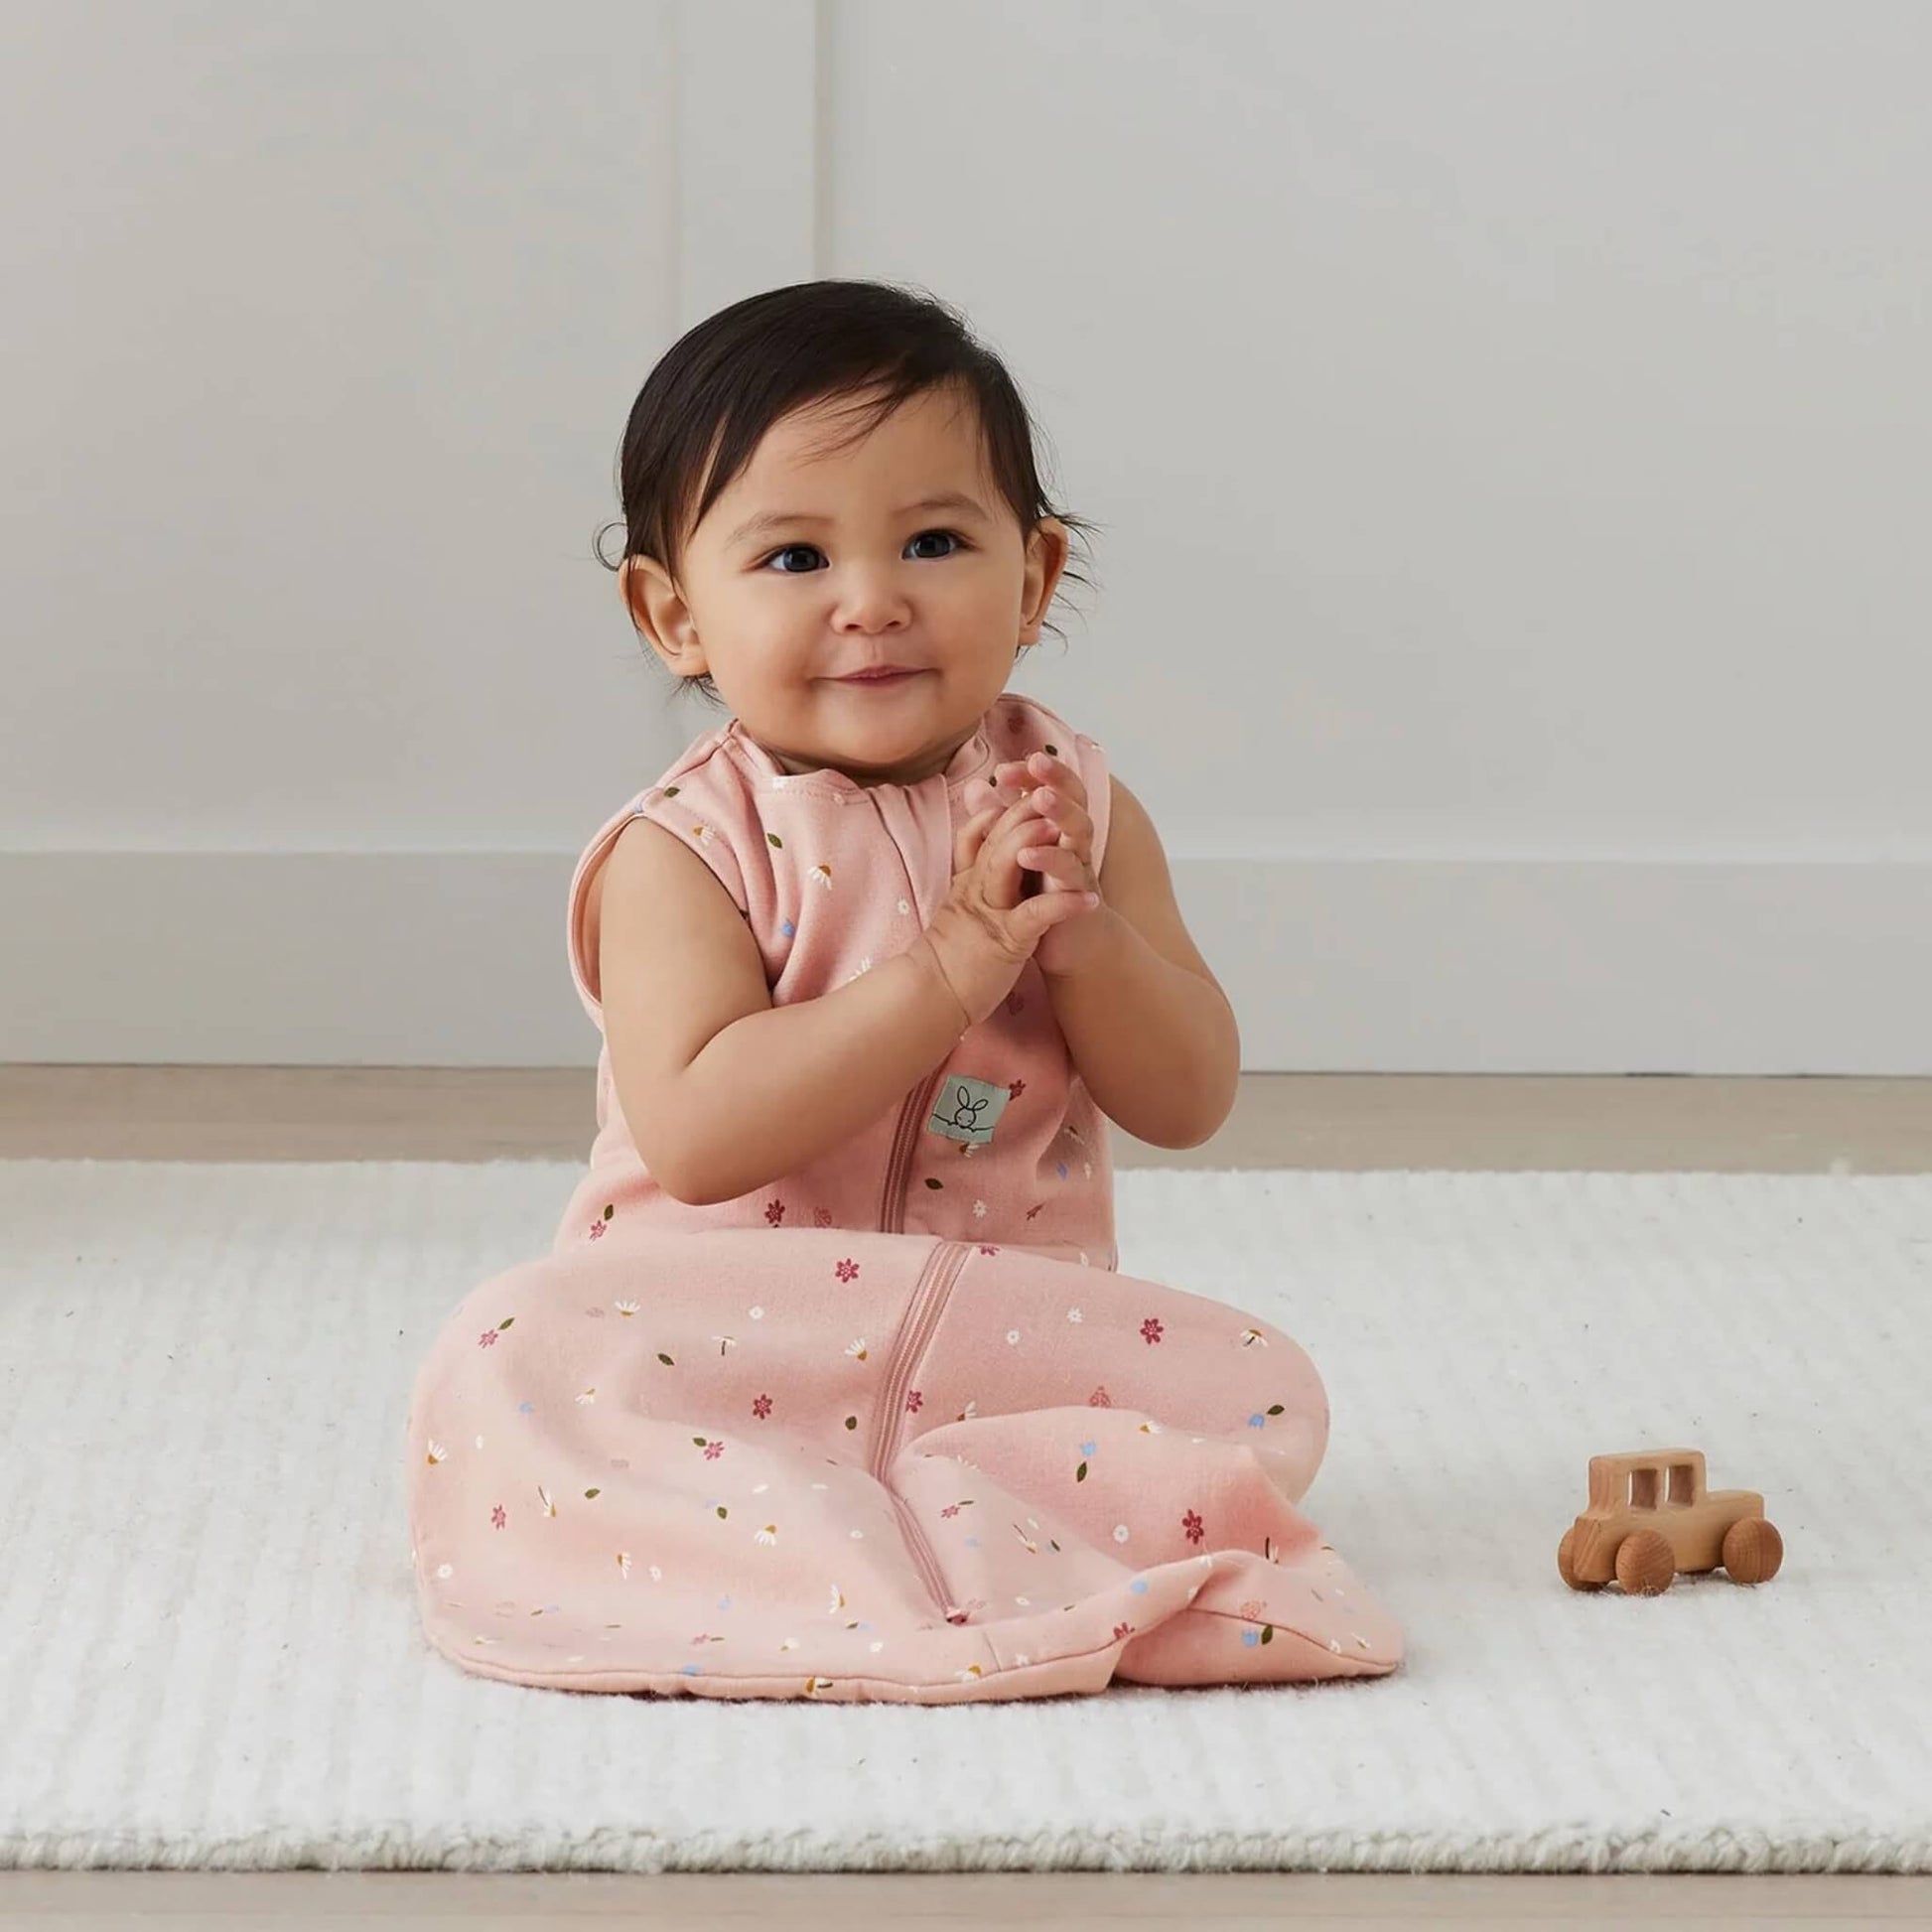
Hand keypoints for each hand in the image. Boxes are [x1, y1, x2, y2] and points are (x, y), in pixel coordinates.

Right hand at [919, 780, 1101, 1025]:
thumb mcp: (953, 914)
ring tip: (1064, 829)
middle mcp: (975, 890)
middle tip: (1051, 793)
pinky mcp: (1004, 941)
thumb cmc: (946, 963)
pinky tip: (1091, 900)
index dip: (1002, 810)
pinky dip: (1064, 904)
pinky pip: (1036, 915)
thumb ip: (964, 886)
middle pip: (996, 838)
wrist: (928, 998)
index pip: (980, 834)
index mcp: (967, 884)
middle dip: (1024, 812)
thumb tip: (975, 869)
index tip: (1024, 792)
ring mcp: (988, 913)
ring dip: (1036, 843)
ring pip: (1007, 864)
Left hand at [963, 750, 1106, 978]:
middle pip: (1074, 796)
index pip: (1049, 786)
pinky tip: (1029, 853)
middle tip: (1037, 759)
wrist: (1072, 944)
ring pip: (1080, 828)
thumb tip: (974, 788)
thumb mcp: (1016, 855)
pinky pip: (1071, 872)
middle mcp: (1073, 839)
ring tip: (1040, 797)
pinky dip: (1053, 860)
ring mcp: (1080, 864)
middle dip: (1055, 776)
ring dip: (1061, 810)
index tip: (1002, 768)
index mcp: (1057, 827)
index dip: (1030, 774)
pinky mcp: (1080, 894)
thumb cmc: (1042, 897)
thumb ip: (997, 821)